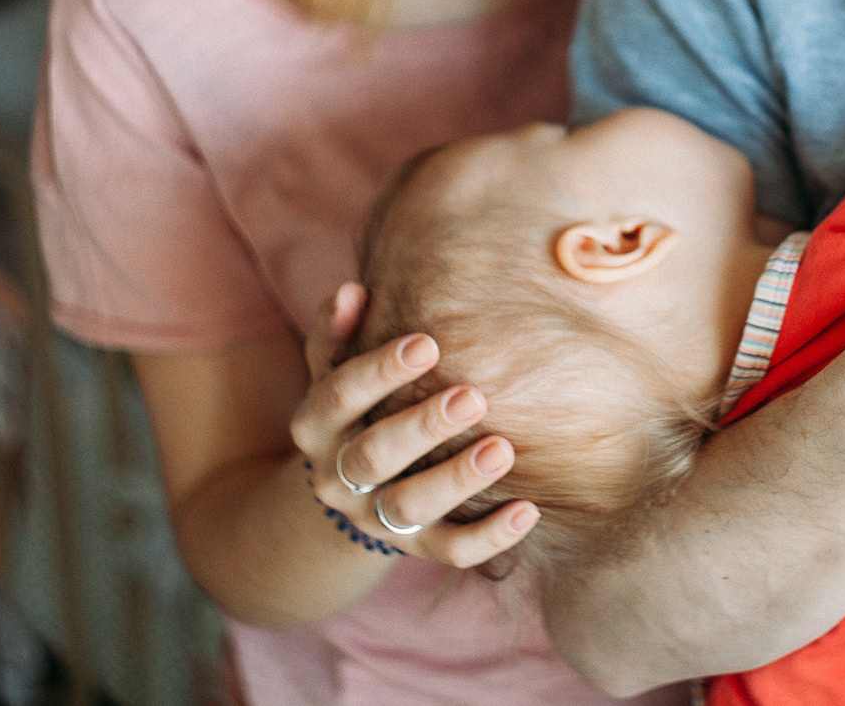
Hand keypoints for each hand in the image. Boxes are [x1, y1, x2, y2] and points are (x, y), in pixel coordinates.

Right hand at [289, 284, 538, 566]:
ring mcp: (375, 518)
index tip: (427, 344)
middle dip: (422, 426)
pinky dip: (490, 537)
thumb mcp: (335, 372)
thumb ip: (337, 333)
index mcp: (315, 426)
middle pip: (372, 457)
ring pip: (409, 509)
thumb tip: (352, 291)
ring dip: (455, 480)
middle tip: (473, 396)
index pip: (337, 397)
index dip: (377, 371)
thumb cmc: (358, 410)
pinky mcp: (416, 549)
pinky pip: (451, 552)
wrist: (349, 496)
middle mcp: (338, 477)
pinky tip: (528, 509)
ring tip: (502, 449)